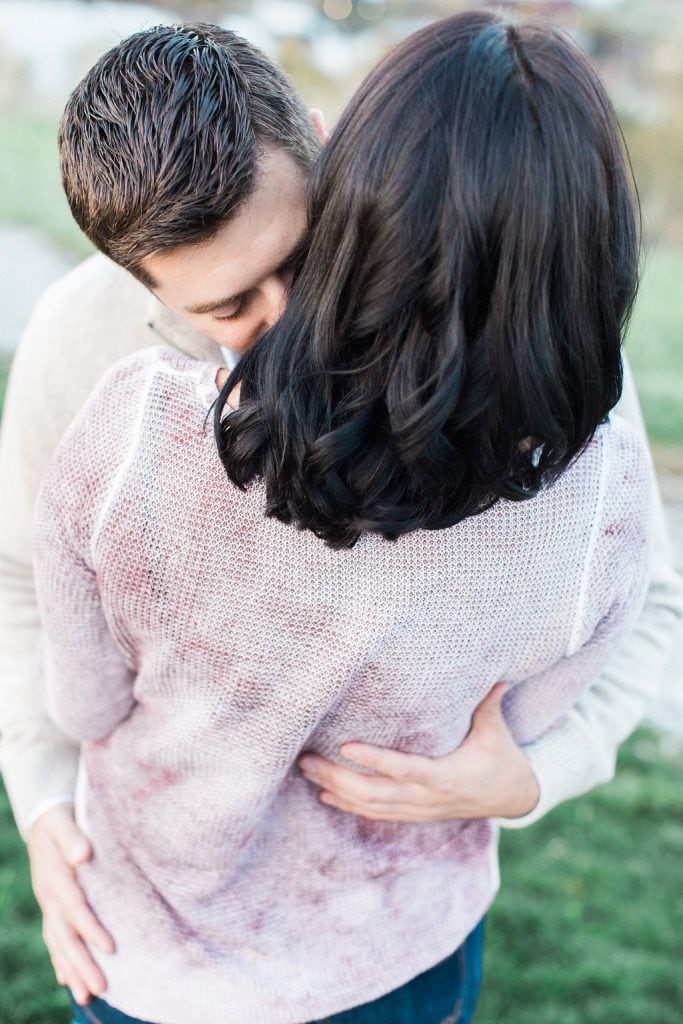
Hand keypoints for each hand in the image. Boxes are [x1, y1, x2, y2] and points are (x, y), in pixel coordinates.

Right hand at [27, 802, 113, 1004]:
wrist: (42, 821)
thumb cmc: (60, 821)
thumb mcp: (63, 822)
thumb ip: (72, 836)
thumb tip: (83, 854)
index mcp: (55, 878)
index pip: (75, 909)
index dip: (91, 928)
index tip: (110, 948)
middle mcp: (49, 897)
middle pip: (65, 936)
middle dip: (82, 964)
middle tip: (100, 989)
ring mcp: (48, 906)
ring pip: (59, 944)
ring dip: (72, 970)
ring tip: (88, 996)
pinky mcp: (51, 909)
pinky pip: (54, 940)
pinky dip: (61, 961)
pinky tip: (69, 981)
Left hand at [298, 682, 539, 821]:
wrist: (514, 799)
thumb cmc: (502, 759)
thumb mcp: (496, 731)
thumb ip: (487, 702)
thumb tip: (494, 671)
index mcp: (445, 777)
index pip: (403, 770)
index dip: (374, 761)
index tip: (345, 746)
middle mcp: (427, 798)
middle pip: (374, 794)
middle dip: (337, 778)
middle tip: (307, 759)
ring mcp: (419, 810)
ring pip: (370, 807)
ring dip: (336, 790)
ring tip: (307, 771)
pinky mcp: (415, 814)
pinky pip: (376, 814)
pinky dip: (349, 806)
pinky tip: (325, 795)